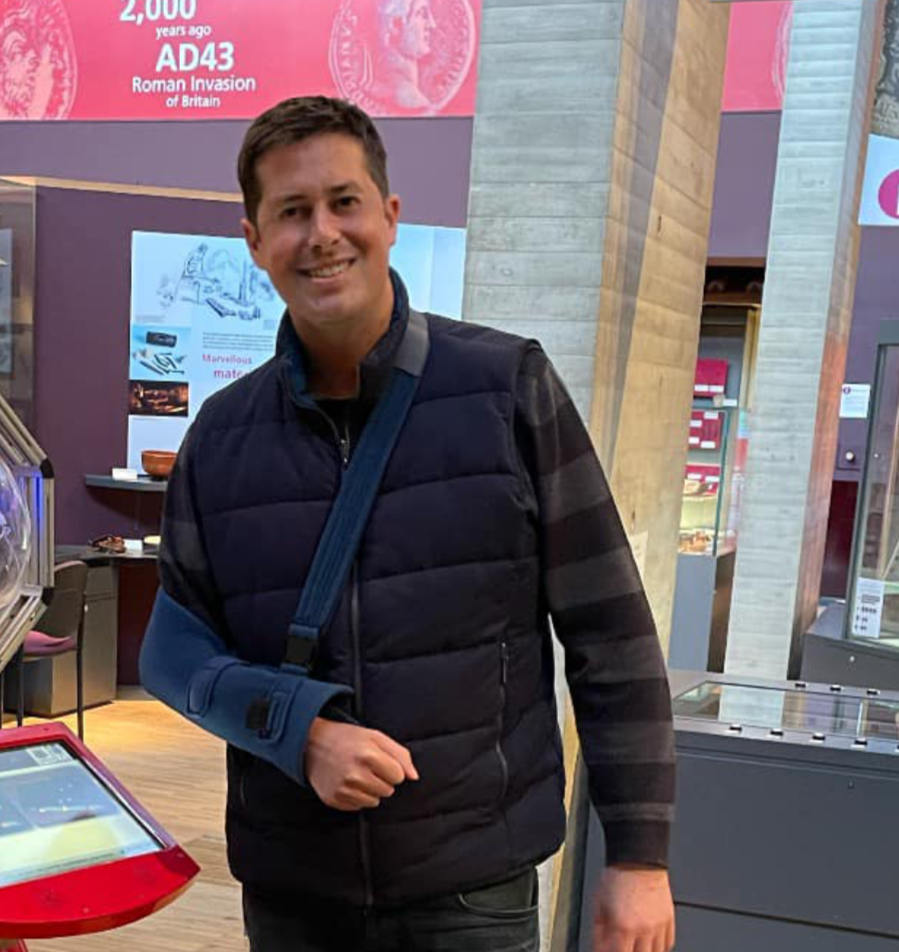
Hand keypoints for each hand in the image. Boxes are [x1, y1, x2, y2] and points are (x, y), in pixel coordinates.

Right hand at [304, 717, 418, 809]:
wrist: (312, 743)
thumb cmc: (347, 738)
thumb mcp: (376, 736)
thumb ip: (400, 755)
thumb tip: (414, 777)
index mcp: (368, 756)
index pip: (398, 777)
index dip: (392, 768)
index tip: (380, 760)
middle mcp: (355, 775)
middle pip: (388, 791)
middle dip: (382, 779)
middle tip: (367, 766)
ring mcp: (343, 790)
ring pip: (375, 801)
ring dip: (370, 789)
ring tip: (357, 773)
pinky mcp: (334, 800)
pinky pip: (359, 806)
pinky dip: (357, 796)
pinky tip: (347, 781)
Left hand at [593, 865, 674, 951]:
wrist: (638, 858)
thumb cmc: (617, 876)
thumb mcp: (599, 904)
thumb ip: (599, 931)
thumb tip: (600, 947)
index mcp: (623, 927)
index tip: (607, 950)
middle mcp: (643, 929)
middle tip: (622, 945)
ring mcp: (659, 926)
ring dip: (645, 951)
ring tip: (636, 944)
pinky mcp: (669, 919)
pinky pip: (667, 943)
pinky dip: (658, 945)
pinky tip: (649, 939)